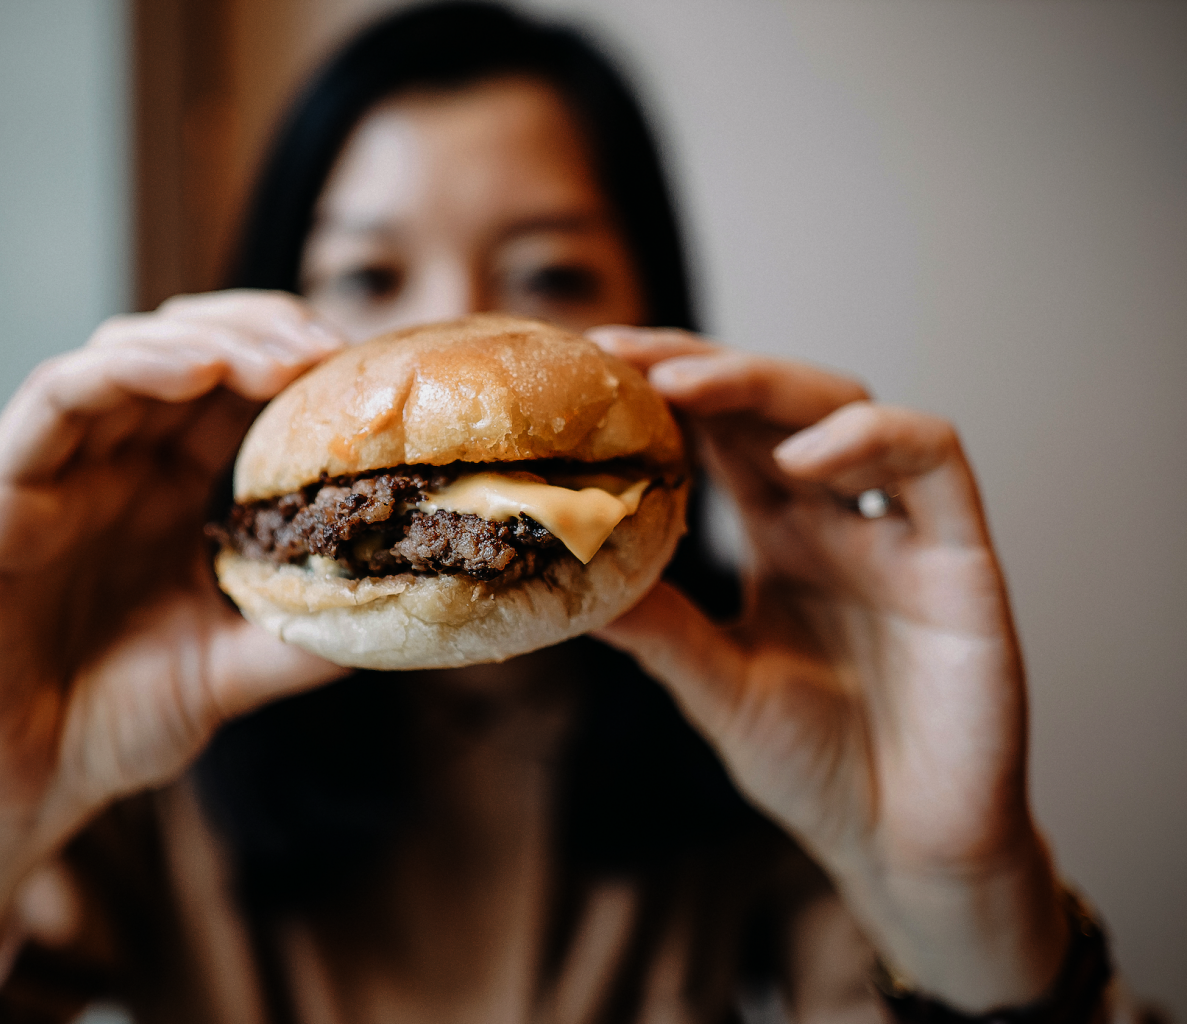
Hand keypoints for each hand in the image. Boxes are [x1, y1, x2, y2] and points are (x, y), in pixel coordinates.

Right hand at [0, 291, 350, 977]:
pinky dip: (125, 369)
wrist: (19, 792)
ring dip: (206, 337)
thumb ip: (299, 639)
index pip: (229, 390)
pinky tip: (196, 370)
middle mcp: (109, 468)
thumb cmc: (114, 724)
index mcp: (164, 491)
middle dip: (260, 332)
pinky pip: (54, 403)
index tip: (359, 367)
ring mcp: (52, 477)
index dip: (292, 362)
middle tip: (328, 348)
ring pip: (121, 356)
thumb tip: (395, 608)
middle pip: (182, 351)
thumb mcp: (230, 674)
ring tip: (280, 357)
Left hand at [586, 327, 1068, 1010]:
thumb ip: (659, 628)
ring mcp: (902, 534)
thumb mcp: (717, 686)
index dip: (665, 390)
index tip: (592, 367)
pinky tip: (799, 458)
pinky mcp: (962, 563)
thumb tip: (560, 576)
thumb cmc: (819, 767)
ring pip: (851, 408)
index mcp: (782, 537)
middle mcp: (840, 520)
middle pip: (776, 403)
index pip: (722, 432)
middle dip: (702, 366)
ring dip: (770, 384)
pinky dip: (870, 440)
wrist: (906, 850)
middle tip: (624, 357)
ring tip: (687, 388)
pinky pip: (934, 465)